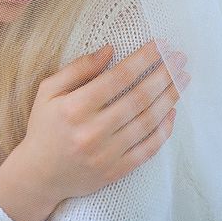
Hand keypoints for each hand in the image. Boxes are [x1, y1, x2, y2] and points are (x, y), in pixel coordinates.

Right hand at [18, 40, 189, 203]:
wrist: (39, 174)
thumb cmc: (44, 126)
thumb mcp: (49, 90)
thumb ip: (78, 68)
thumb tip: (109, 50)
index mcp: (74, 107)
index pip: (118, 77)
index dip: (143, 59)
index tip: (160, 45)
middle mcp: (92, 131)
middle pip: (138, 98)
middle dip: (163, 75)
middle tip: (179, 59)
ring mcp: (106, 154)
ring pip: (147, 122)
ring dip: (169, 98)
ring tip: (182, 80)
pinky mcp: (115, 171)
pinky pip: (147, 150)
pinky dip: (163, 131)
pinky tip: (172, 112)